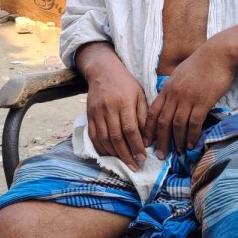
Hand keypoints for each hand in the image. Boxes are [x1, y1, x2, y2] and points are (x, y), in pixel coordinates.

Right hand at [82, 52, 148, 170]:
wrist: (102, 71)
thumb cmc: (125, 83)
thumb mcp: (140, 95)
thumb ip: (144, 116)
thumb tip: (148, 139)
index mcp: (124, 103)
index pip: (131, 130)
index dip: (137, 146)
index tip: (143, 158)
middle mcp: (109, 109)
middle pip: (116, 138)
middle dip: (126, 155)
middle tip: (135, 166)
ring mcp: (97, 113)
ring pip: (104, 139)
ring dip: (114, 154)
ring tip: (124, 163)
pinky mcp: (89, 115)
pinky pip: (93, 136)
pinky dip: (100, 148)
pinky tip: (109, 155)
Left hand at [145, 39, 235, 157]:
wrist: (217, 55)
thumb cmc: (200, 63)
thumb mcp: (179, 74)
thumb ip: (172, 88)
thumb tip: (168, 100)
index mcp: (167, 88)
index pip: (152, 112)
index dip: (148, 128)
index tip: (146, 141)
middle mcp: (174, 95)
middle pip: (162, 122)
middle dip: (160, 140)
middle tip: (160, 155)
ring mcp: (188, 99)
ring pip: (177, 125)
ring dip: (176, 141)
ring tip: (177, 152)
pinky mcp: (202, 102)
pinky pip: (194, 123)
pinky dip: (191, 135)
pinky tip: (191, 144)